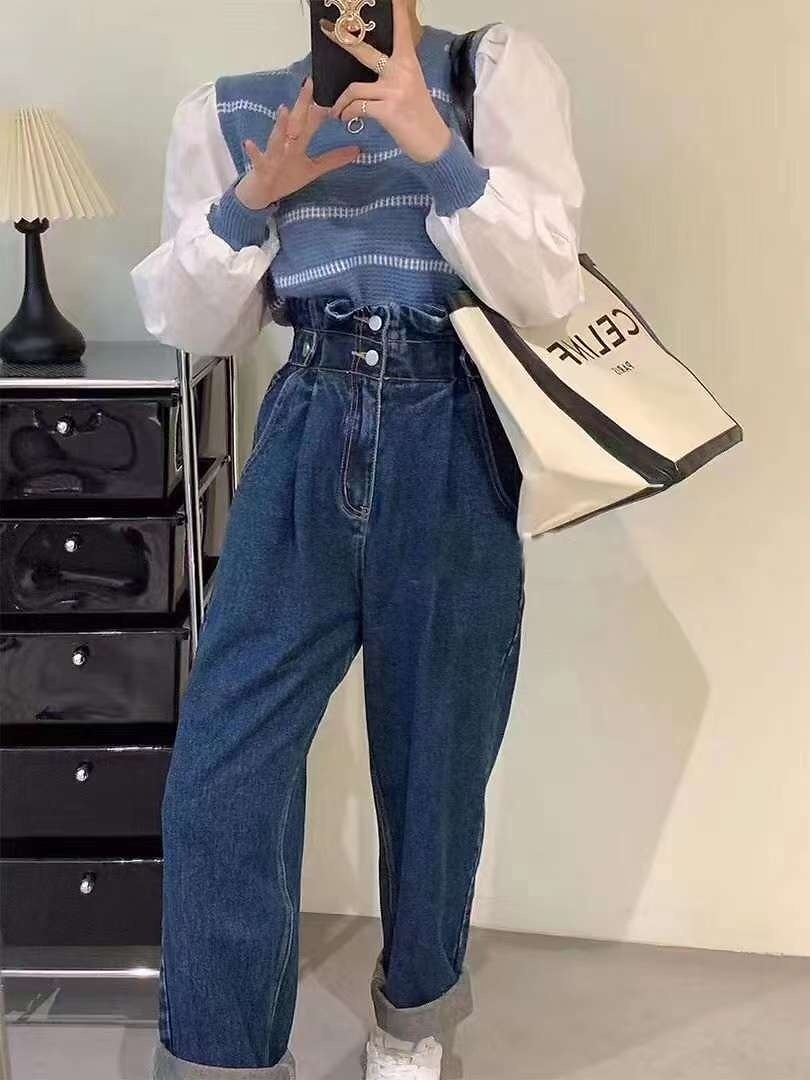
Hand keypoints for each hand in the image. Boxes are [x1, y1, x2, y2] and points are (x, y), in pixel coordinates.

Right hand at [235, 76, 360, 208]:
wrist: (261, 193)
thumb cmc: (286, 177)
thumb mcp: (313, 169)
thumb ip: (333, 159)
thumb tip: (358, 150)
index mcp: (298, 142)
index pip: (312, 122)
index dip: (322, 107)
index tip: (333, 90)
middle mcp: (286, 144)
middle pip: (295, 123)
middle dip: (301, 104)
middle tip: (309, 84)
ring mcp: (273, 155)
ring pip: (277, 139)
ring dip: (280, 125)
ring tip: (283, 110)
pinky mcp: (261, 168)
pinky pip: (257, 159)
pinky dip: (253, 152)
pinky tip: (248, 143)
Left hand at [323, 0, 452, 163]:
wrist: (433, 142)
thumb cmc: (418, 114)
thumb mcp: (410, 86)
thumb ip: (393, 72)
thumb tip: (370, 66)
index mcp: (407, 61)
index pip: (400, 29)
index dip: (395, 10)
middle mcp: (401, 70)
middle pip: (364, 50)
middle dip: (341, 39)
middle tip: (325, 29)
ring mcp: (394, 90)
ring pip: (354, 88)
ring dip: (340, 103)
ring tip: (336, 111)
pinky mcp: (388, 110)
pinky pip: (358, 108)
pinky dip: (347, 115)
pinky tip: (345, 119)